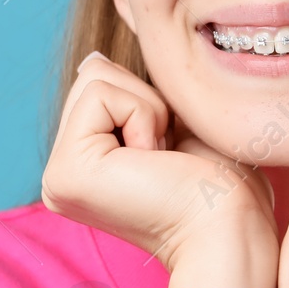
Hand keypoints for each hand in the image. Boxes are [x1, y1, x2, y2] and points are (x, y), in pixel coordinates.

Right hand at [40, 52, 278, 287]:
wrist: (231, 227)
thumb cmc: (219, 182)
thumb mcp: (170, 124)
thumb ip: (129, 96)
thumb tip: (92, 61)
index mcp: (83, 165)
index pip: (101, 80)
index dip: (150, 100)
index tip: (170, 153)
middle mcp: (60, 174)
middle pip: (93, 72)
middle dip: (145, 100)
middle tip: (166, 156)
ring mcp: (57, 176)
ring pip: (95, 76)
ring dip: (147, 110)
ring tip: (161, 160)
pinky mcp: (66, 173)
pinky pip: (101, 93)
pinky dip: (143, 117)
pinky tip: (154, 163)